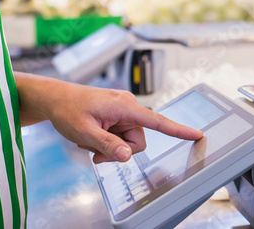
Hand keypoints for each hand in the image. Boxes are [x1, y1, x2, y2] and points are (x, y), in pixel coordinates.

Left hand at [15, 72, 202, 162]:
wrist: (56, 99)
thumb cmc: (68, 110)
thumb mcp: (84, 133)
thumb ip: (108, 145)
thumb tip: (128, 156)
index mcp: (125, 106)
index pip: (158, 121)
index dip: (179, 130)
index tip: (197, 134)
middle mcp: (129, 106)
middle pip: (138, 140)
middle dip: (119, 150)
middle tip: (95, 150)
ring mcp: (124, 109)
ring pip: (130, 140)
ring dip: (112, 146)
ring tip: (91, 140)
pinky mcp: (120, 113)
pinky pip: (122, 134)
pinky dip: (109, 139)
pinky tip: (94, 133)